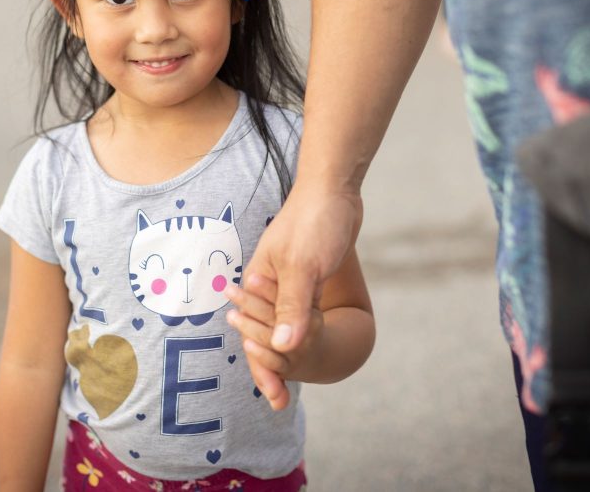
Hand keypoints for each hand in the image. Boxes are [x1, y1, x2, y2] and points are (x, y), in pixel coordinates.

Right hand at [241, 180, 361, 404]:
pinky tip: (302, 346)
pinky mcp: (305, 275)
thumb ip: (292, 308)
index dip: (264, 369)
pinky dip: (297, 333)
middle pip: (264, 335)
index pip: (256, 336)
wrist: (333, 188)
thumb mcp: (304, 266)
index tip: (274, 398)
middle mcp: (267, 284)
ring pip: (280, 326)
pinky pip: (296, 312)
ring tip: (289, 383)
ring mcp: (286, 280)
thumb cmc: (315, 222)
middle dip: (271, 368)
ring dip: (284, 353)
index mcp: (258, 282)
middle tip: (280, 402)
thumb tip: (284, 348)